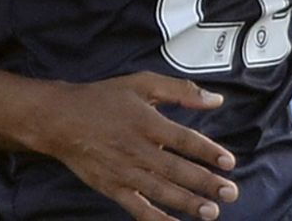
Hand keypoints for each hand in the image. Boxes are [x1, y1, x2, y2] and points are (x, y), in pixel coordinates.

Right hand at [34, 71, 239, 220]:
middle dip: (206, 183)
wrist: (61, 119)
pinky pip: (137, 207)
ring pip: (161, 191)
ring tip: (211, 212)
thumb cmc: (103, 99)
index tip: (229, 162)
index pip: (184, 140)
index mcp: (147, 122)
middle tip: (230, 193)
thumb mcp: (142, 83)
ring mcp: (124, 171)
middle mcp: (137, 149)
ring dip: (187, 203)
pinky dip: (156, 219)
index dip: (208, 151)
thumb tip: (215, 99)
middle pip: (177, 170)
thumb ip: (180, 91)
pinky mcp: (112, 187)